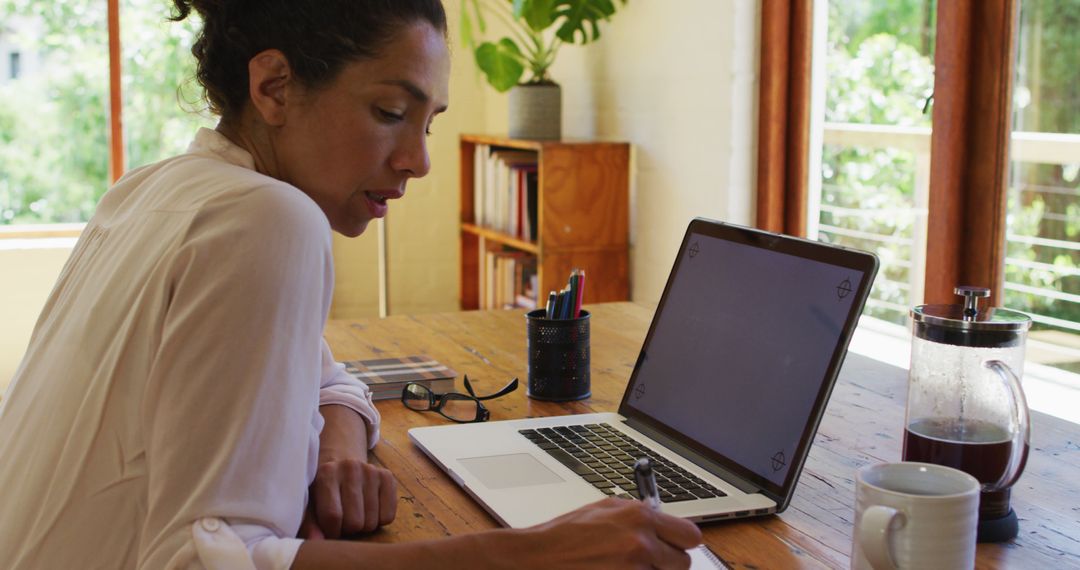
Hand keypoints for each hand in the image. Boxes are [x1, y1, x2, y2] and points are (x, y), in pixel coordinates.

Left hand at [298, 457, 397, 538]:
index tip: (329, 529)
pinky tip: (369, 509)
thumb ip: (309, 523)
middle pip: (355, 522)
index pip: (333, 516)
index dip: (331, 531)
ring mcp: (372, 471)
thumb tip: (317, 541)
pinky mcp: (388, 476)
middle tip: (343, 520)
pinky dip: (379, 520)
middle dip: (348, 529)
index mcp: (327, 473)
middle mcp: (351, 467)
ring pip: (372, 522)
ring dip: (362, 526)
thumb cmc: (322, 489)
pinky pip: (388, 516)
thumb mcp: (309, 503)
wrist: (341, 461)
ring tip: (354, 513)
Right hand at [521, 497, 702, 568]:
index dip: (681, 542)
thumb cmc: (564, 535)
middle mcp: (641, 543)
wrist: (537, 558)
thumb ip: (639, 515)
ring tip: (622, 566)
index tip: (674, 545)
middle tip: (647, 560)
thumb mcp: (604, 509)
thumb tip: (662, 521)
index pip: (691, 535)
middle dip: (668, 563)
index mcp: (639, 517)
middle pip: (683, 563)